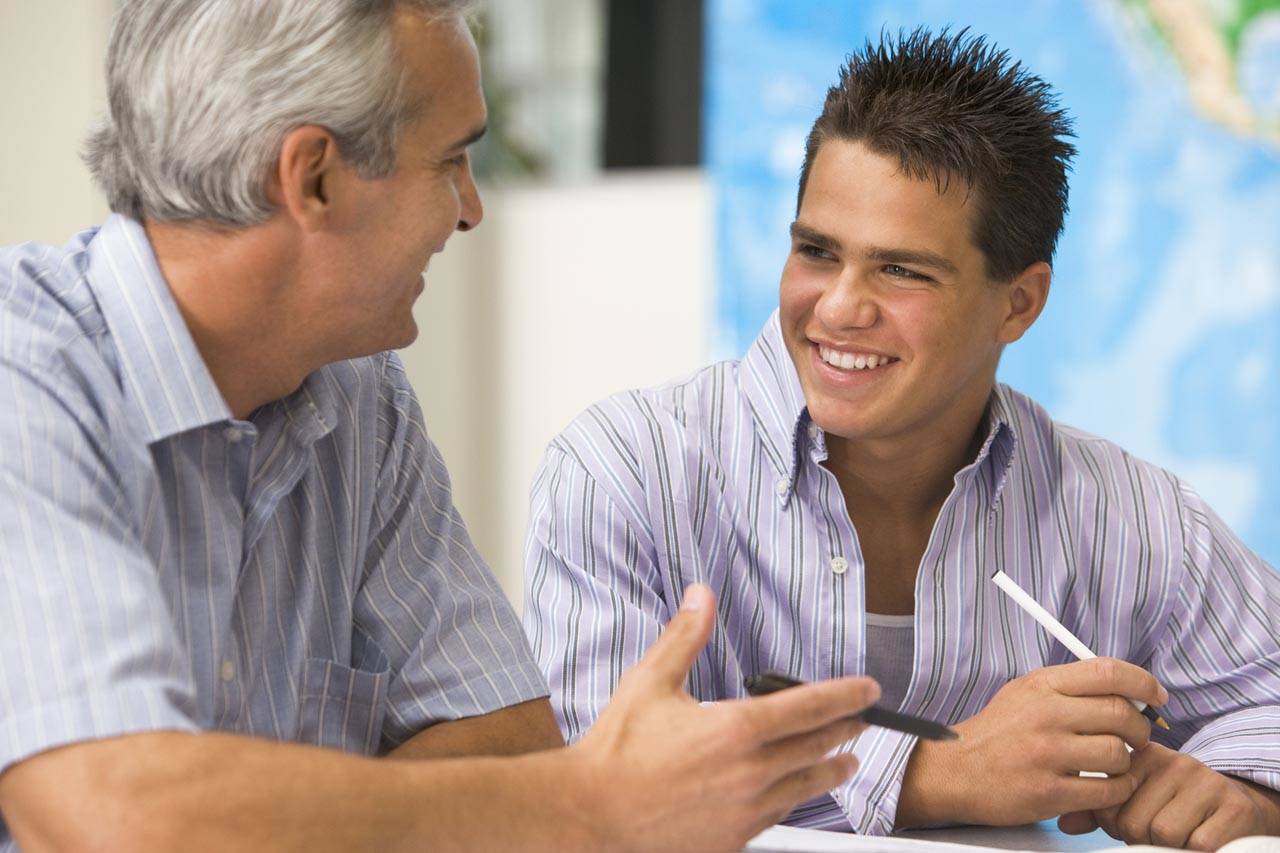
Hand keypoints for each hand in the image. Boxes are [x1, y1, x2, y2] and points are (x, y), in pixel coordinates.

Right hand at [571, 584, 879, 851]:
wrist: (591, 815)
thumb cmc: (615, 751)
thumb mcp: (649, 681)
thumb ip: (684, 636)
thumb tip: (701, 596)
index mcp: (735, 729)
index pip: (810, 706)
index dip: (847, 695)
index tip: (869, 690)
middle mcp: (750, 772)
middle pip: (816, 747)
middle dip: (844, 730)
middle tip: (862, 720)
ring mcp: (745, 810)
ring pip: (805, 787)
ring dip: (830, 770)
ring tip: (846, 763)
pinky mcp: (733, 838)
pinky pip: (779, 816)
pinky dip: (795, 799)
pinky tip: (795, 794)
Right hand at [897, 657, 1165, 827]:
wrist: (955, 770)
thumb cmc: (995, 733)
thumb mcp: (1024, 693)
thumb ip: (1069, 688)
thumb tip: (1124, 688)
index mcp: (1042, 685)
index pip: (1108, 672)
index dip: (1144, 683)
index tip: (1156, 696)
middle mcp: (1045, 715)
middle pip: (1121, 714)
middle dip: (1140, 728)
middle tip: (1137, 737)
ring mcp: (1047, 755)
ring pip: (1118, 754)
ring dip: (1127, 762)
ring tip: (1115, 765)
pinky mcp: (1049, 792)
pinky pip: (1108, 791)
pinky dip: (1118, 791)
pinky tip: (1108, 787)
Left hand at [1059, 742, 1279, 849]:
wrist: (1234, 808)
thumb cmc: (1174, 806)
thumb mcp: (1135, 800)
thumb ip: (1098, 809)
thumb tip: (1063, 822)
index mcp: (1142, 756)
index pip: (1107, 799)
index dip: (1113, 822)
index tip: (1127, 822)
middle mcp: (1173, 762)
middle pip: (1132, 821)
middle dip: (1139, 838)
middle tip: (1153, 833)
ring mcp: (1205, 781)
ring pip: (1163, 832)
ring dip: (1167, 846)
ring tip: (1176, 835)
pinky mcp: (1232, 806)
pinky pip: (1199, 843)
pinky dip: (1195, 850)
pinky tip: (1199, 838)